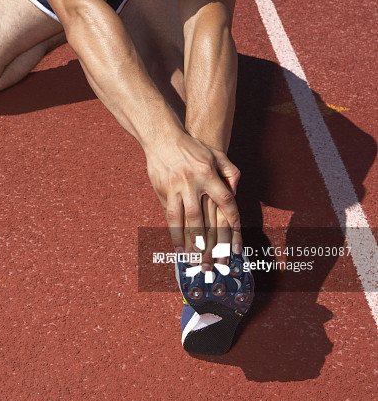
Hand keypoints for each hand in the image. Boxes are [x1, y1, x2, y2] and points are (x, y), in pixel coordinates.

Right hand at [145, 130, 241, 262]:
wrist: (163, 138)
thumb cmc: (192, 147)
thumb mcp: (215, 154)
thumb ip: (230, 171)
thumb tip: (236, 190)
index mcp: (208, 174)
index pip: (225, 201)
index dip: (233, 222)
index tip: (235, 240)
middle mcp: (192, 183)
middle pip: (202, 218)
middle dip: (208, 242)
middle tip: (213, 262)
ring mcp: (176, 189)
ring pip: (183, 220)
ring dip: (189, 242)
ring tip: (194, 259)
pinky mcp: (164, 192)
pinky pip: (170, 216)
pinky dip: (174, 233)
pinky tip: (178, 246)